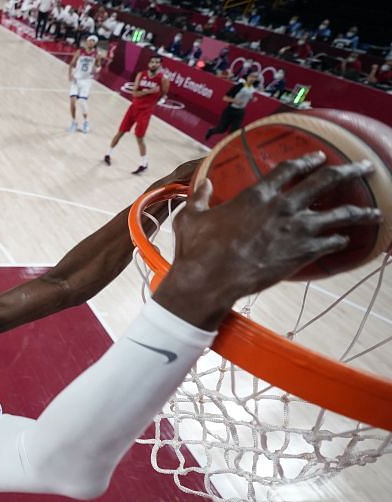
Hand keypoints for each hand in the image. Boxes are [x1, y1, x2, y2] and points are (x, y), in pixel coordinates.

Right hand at [155, 153, 380, 329]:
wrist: (210, 280)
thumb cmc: (198, 250)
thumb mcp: (191, 218)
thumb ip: (200, 198)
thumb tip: (204, 184)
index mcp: (258, 194)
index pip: (290, 169)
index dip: (308, 160)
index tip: (320, 157)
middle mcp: (283, 206)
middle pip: (326, 181)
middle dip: (350, 171)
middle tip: (364, 168)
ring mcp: (297, 229)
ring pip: (340, 214)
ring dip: (361, 210)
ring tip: (375, 211)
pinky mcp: (303, 252)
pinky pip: (332, 242)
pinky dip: (342, 240)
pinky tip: (348, 240)